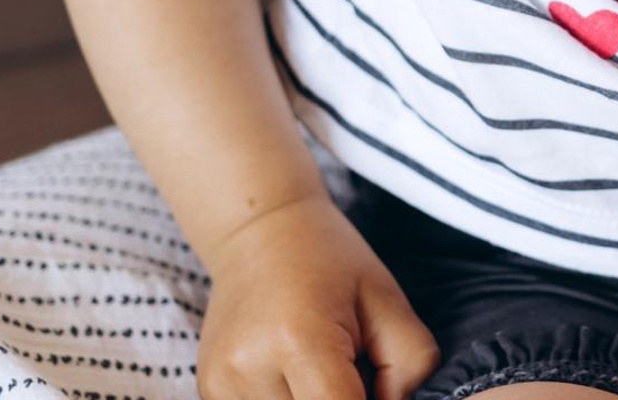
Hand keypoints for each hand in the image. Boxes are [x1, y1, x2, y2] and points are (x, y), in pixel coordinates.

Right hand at [198, 195, 439, 399]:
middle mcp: (250, 368)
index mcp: (300, 338)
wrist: (259, 232)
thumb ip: (410, 361)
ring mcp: (221, 384)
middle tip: (350, 371)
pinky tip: (291, 376)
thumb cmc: (330, 261)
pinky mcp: (208, 391)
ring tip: (318, 371)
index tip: (380, 387)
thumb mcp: (387, 297)